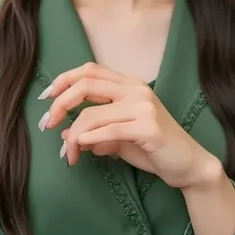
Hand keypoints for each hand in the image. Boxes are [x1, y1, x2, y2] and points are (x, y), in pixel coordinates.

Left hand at [38, 62, 221, 189]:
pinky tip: (81, 147)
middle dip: (61, 103)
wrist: (187, 164)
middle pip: (87, 83)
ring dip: (74, 136)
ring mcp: (144, 106)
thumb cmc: (152, 148)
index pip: (90, 70)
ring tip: (69, 155)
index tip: (46, 97)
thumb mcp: (118, 138)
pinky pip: (110, 130)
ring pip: (93, 113)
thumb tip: (66, 136)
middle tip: (47, 123)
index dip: (65, 79)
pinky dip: (90, 138)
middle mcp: (136, 89)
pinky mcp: (149, 127)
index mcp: (129, 84)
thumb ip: (95, 131)